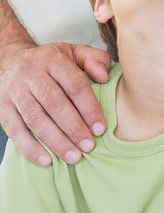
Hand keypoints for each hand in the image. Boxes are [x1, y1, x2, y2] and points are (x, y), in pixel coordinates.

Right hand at [0, 41, 109, 164]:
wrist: (11, 60)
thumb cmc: (51, 61)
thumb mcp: (74, 52)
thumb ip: (95, 59)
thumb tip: (104, 77)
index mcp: (52, 58)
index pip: (74, 84)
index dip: (89, 108)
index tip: (100, 129)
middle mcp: (30, 72)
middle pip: (55, 103)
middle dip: (74, 128)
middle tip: (89, 146)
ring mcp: (14, 90)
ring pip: (36, 119)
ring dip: (56, 141)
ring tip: (74, 157)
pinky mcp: (3, 108)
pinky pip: (15, 131)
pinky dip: (30, 148)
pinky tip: (47, 161)